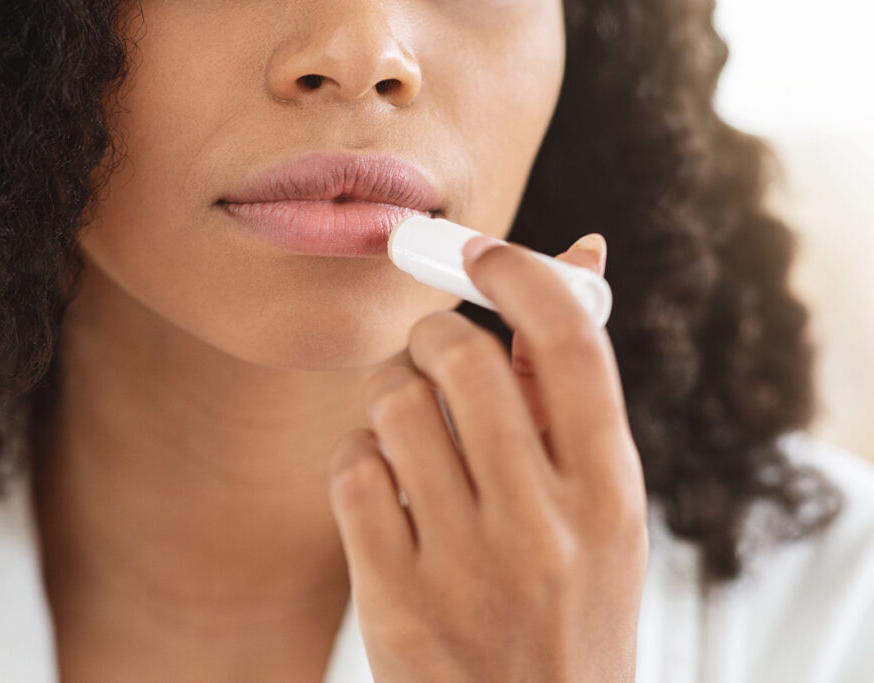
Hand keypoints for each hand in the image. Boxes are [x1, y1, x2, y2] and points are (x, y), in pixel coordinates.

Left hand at [328, 233, 648, 682]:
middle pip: (464, 358)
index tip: (479, 252)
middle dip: (432, 336)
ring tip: (408, 431)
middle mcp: (545, 527)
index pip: (570, 341)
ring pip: (395, 405)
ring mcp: (467, 567)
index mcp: (611, 493)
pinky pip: (353, 469)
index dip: (519, 271)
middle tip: (431, 353)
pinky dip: (359, 458)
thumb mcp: (600, 509)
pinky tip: (383, 485)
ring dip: (390, 397)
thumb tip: (579, 252)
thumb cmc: (567, 603)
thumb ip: (575, 389)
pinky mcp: (397, 598)